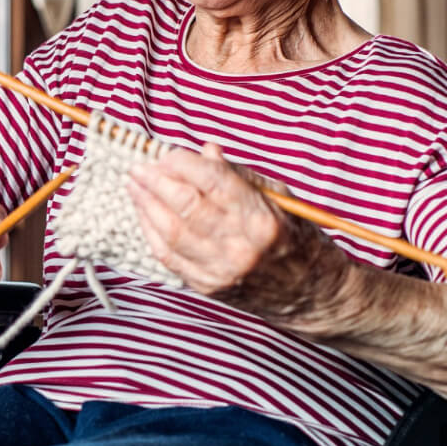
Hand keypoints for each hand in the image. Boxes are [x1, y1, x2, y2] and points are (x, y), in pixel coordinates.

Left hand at [126, 143, 348, 319]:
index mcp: (262, 218)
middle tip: (138, 167)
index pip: (212, 180)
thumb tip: (205, 151)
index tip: (167, 153)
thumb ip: (238, 175)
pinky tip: (143, 214)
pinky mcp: (209, 287)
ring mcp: (222, 270)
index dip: (183, 163)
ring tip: (134, 186)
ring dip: (146, 206)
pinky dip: (151, 232)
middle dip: (156, 182)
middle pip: (185, 206)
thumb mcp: (279, 198)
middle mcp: (240, 246)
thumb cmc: (297, 237)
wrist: (312, 293)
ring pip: (170, 233)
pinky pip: (169, 257)